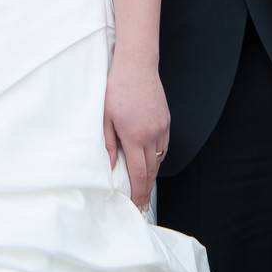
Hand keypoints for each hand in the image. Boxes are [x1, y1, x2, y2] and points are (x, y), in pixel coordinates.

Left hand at [103, 56, 169, 211]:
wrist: (136, 65)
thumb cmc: (117, 88)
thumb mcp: (105, 117)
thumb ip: (108, 144)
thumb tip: (112, 167)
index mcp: (135, 137)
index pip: (139, 174)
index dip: (139, 193)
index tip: (137, 206)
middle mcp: (152, 135)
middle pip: (152, 171)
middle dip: (146, 189)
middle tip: (141, 203)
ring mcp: (162, 127)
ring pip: (159, 159)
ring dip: (152, 173)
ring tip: (144, 184)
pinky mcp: (166, 120)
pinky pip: (164, 145)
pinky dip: (158, 156)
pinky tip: (150, 159)